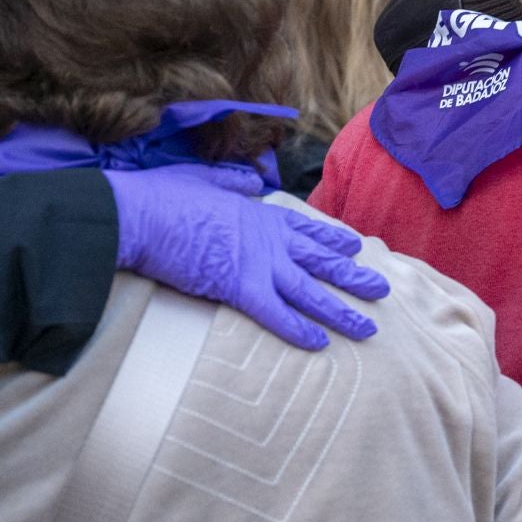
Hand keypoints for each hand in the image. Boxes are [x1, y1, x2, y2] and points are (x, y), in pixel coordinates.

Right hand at [105, 165, 389, 349]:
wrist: (139, 215)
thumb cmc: (162, 196)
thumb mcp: (205, 177)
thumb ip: (232, 181)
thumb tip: (250, 181)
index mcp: (261, 214)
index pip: (307, 229)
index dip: (333, 240)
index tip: (355, 249)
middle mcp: (270, 239)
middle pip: (322, 262)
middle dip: (354, 277)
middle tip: (383, 290)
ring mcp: (259, 264)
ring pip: (311, 292)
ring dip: (342, 312)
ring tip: (369, 328)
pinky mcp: (240, 288)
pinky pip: (278, 314)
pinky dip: (300, 330)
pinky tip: (321, 344)